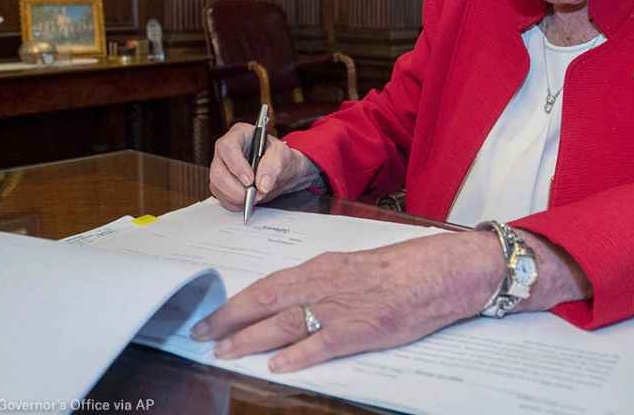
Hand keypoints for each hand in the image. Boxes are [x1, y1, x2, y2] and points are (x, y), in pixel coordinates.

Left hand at [191, 230, 504, 371]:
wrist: (430, 273)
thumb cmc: (393, 267)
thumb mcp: (348, 266)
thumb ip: (319, 282)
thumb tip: (291, 299)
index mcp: (319, 266)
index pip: (267, 285)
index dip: (237, 302)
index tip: (214, 313)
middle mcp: (321, 284)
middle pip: (265, 303)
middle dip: (230, 320)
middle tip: (203, 333)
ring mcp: (338, 309)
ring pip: (283, 324)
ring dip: (250, 339)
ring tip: (224, 351)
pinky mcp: (358, 332)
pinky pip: (319, 345)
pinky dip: (296, 356)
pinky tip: (276, 367)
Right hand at [209, 123, 318, 210]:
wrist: (282, 171)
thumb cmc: (280, 157)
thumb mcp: (283, 155)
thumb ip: (274, 166)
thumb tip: (262, 184)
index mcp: (240, 134)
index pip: (228, 147)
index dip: (236, 165)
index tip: (250, 180)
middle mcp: (226, 150)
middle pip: (218, 171)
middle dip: (235, 188)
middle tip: (254, 195)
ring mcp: (222, 167)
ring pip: (217, 186)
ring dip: (236, 197)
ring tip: (256, 196)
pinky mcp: (221, 184)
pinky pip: (221, 197)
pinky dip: (235, 203)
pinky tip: (248, 200)